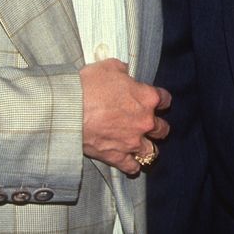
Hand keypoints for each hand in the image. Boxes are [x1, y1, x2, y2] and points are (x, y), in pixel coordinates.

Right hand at [79, 59, 170, 174]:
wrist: (69, 109)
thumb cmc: (89, 85)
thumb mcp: (109, 66)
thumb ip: (123, 71)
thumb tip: (125, 73)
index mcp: (147, 98)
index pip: (165, 99)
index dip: (160, 99)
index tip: (155, 100)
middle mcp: (145, 122)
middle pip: (162, 128)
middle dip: (157, 126)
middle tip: (148, 123)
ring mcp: (132, 142)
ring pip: (151, 151)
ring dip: (148, 147)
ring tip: (141, 145)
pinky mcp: (117, 157)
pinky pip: (132, 167)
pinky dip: (132, 165)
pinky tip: (130, 162)